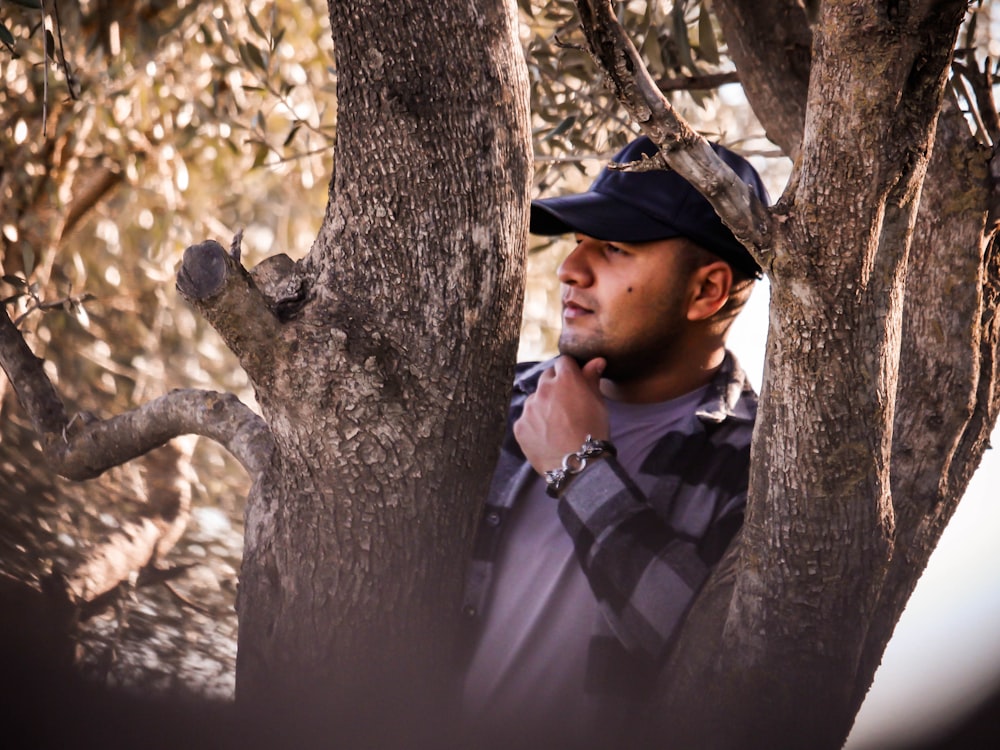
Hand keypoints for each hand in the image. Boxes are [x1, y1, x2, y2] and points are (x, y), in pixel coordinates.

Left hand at [514, 356, 609, 474]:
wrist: (578, 464)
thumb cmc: (594, 432)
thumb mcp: (599, 403)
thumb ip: (592, 379)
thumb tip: (596, 360)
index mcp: (565, 380)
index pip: (563, 362)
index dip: (570, 370)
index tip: (575, 381)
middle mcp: (544, 389)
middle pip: (547, 378)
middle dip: (555, 386)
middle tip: (566, 405)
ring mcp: (529, 408)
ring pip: (535, 399)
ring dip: (543, 406)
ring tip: (556, 425)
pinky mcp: (520, 426)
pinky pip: (526, 419)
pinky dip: (534, 424)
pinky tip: (546, 437)